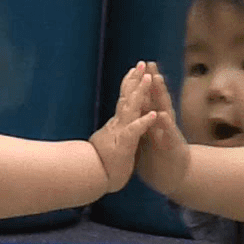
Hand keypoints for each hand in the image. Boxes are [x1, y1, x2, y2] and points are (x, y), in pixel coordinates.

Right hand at [88, 61, 160, 193]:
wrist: (91, 180)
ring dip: (140, 93)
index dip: (129, 84)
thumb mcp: (105, 145)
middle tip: (141, 63)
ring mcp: (120, 133)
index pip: (123, 100)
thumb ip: (108, 135)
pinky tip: (152, 115)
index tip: (134, 69)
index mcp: (116, 125)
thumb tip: (104, 132)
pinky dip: (143, 123)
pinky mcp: (124, 146)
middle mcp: (117, 125)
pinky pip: (134, 132)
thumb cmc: (99, 166)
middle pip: (126, 98)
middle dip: (134, 80)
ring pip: (130, 109)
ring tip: (148, 78)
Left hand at [134, 62, 190, 197]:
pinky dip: (165, 124)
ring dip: (162, 95)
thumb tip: (134, 106)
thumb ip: (142, 120)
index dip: (143, 83)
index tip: (138, 66)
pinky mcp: (172, 145)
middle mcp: (162, 122)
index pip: (148, 98)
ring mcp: (168, 132)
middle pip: (157, 98)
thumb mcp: (147, 134)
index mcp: (153, 119)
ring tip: (159, 79)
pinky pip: (168, 133)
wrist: (173, 175)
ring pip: (165, 110)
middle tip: (150, 64)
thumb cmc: (159, 154)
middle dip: (154, 81)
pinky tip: (162, 114)